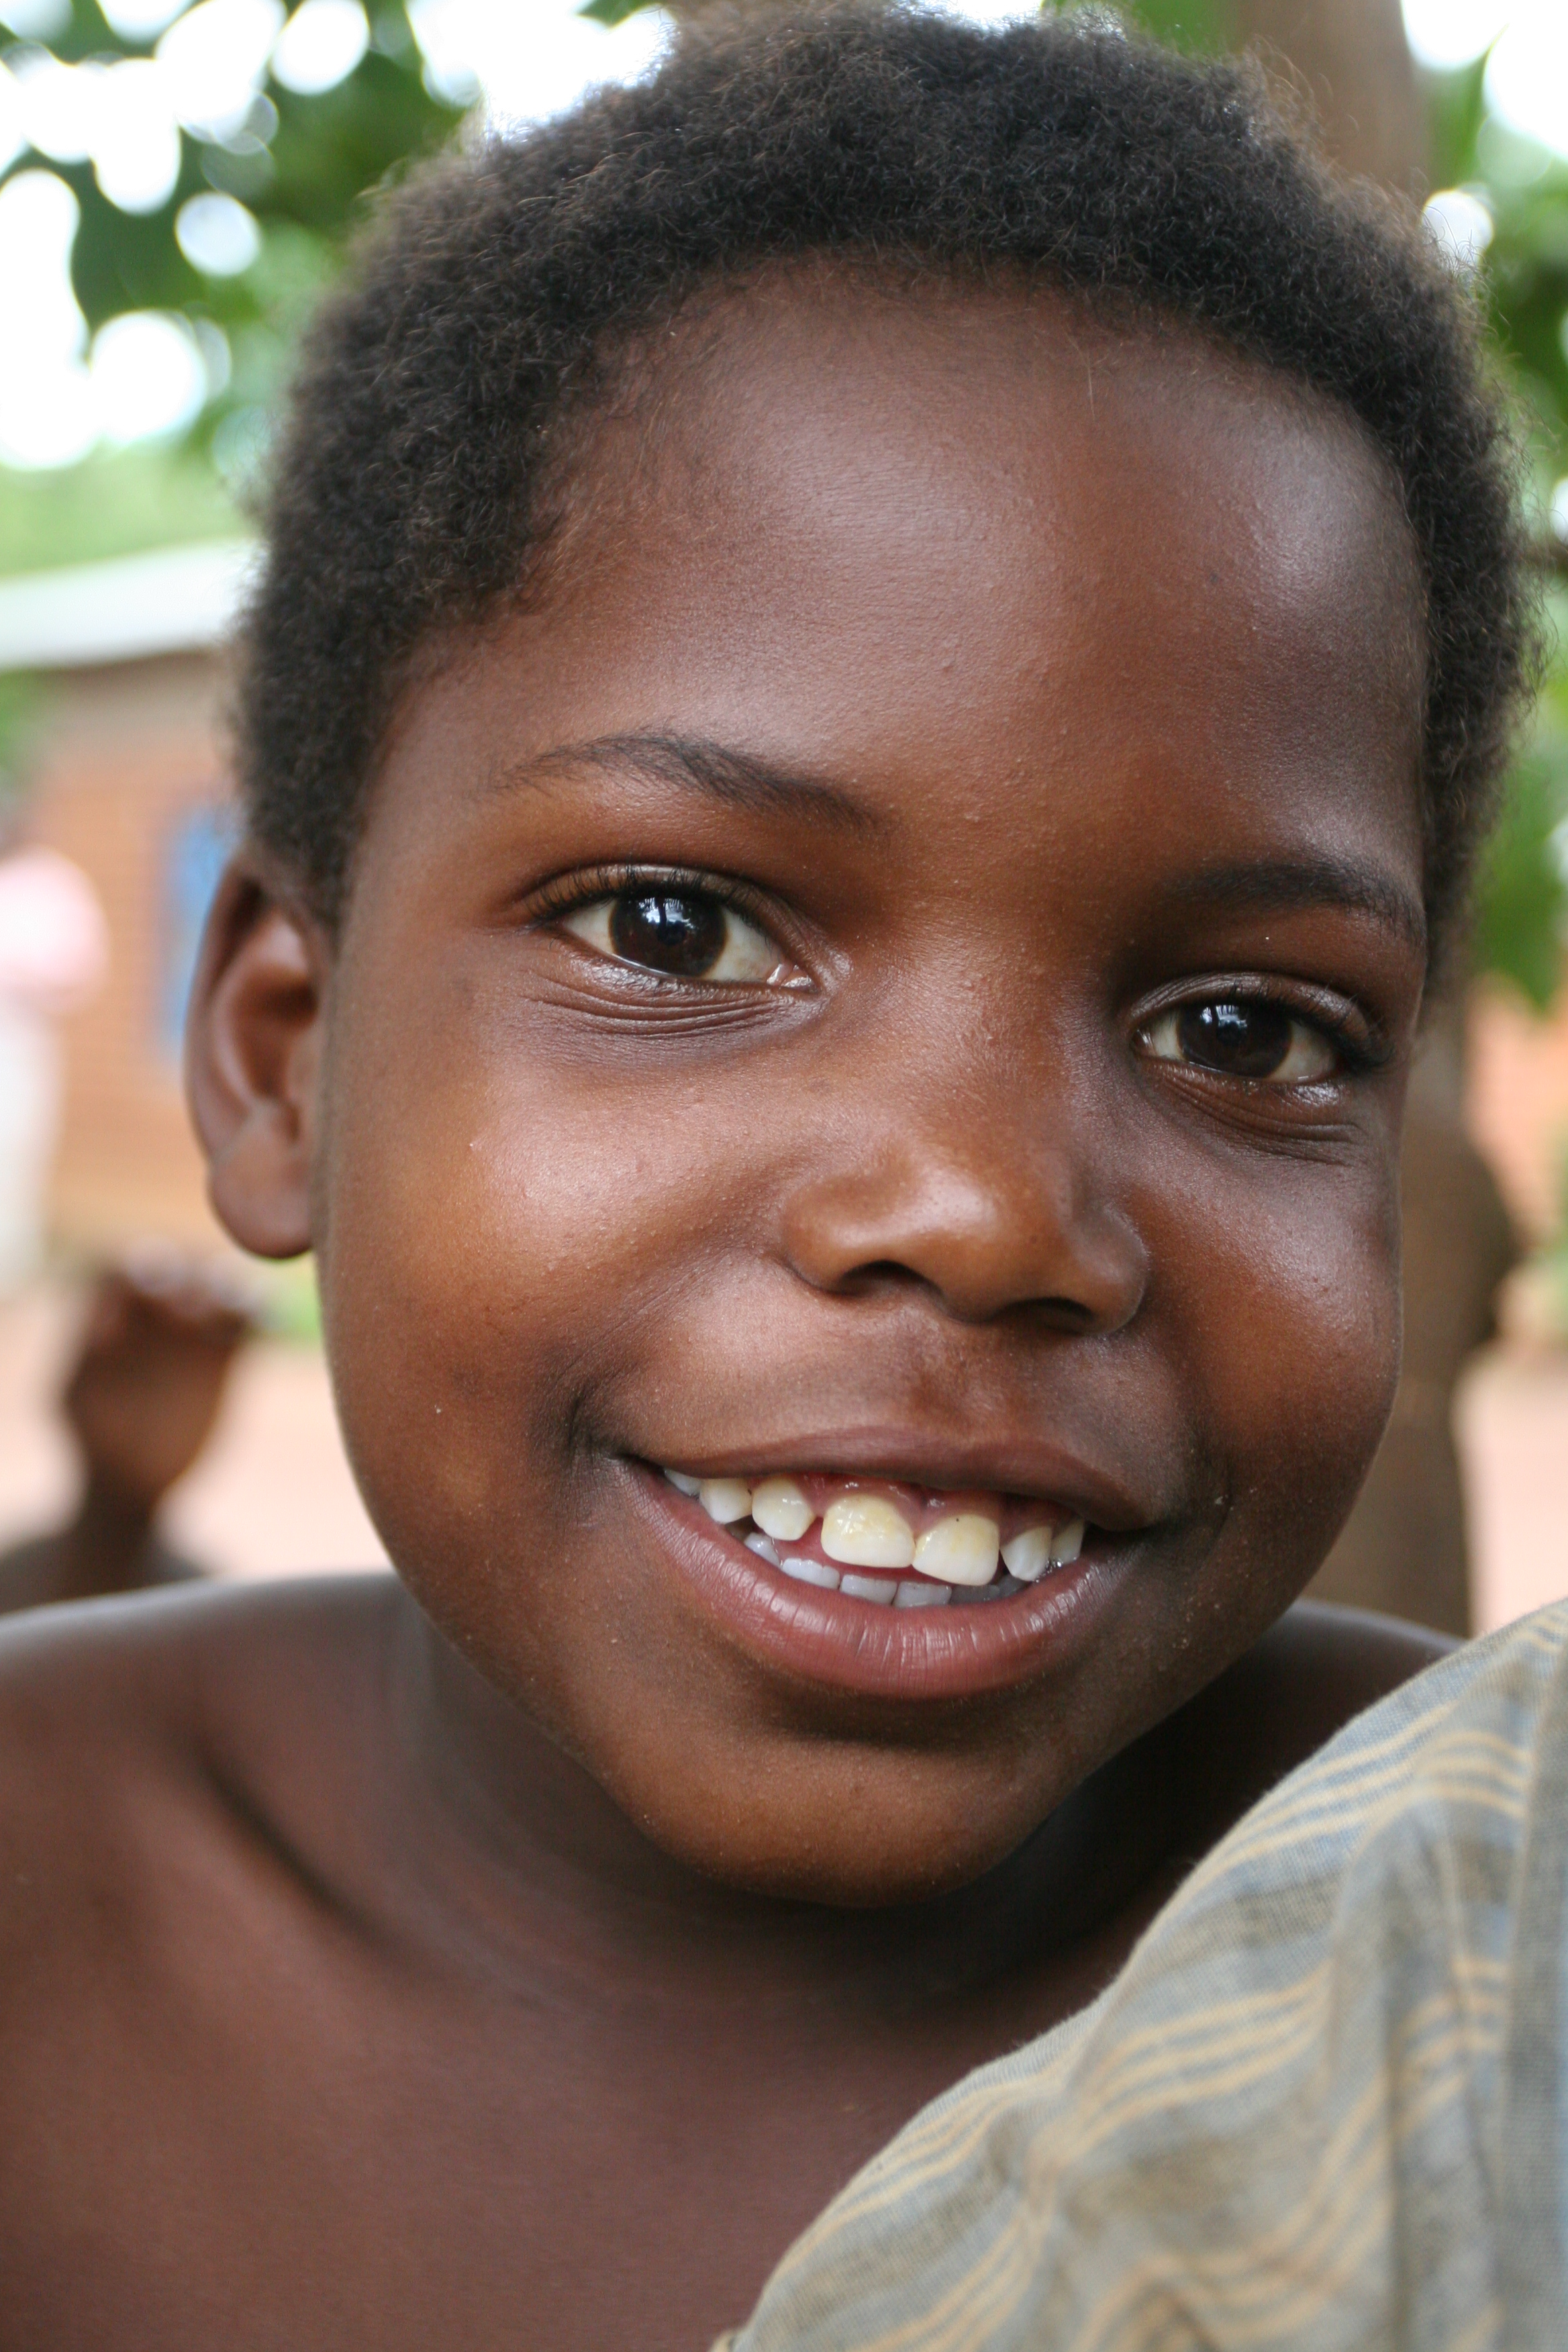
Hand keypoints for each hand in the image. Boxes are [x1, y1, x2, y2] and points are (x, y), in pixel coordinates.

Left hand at [62, 1254, 254, 1519]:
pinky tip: (264, 1323)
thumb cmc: (95, 1438)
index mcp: (110, 1316)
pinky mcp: (223, 1357)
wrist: (133, 1481)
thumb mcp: (76, 1400)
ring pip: (217, 1288)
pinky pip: (247, 1323)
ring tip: (228, 1313)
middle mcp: (152, 1315)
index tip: (149, 1298)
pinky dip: (259, 1314)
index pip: (123, 1270)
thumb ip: (85, 1358)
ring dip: (225, 1292)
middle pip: (175, 1268)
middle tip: (190, 1311)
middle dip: (185, 1278)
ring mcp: (191, 1333)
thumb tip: (109, 1322)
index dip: (136, 1274)